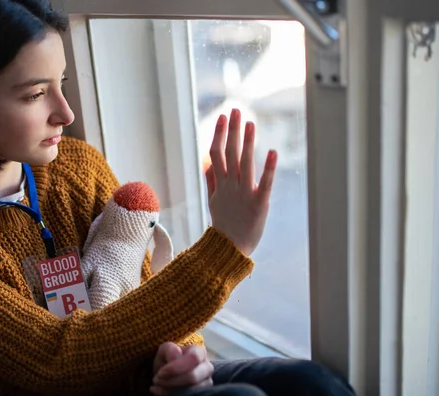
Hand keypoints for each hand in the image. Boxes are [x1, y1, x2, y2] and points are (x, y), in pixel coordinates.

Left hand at [150, 342, 213, 395]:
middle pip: (193, 376)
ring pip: (192, 390)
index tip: (160, 373)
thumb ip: (170, 350)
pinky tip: (160, 392)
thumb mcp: (165, 350)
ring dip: (170, 390)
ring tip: (158, 386)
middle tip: (157, 380)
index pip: (193, 358)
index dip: (175, 367)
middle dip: (172, 380)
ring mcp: (207, 383)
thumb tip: (176, 356)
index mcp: (200, 352)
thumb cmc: (168, 359)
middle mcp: (207, 368)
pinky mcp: (202, 393)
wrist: (169, 373)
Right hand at [206, 108, 276, 255]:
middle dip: (232, 131)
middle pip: (230, 153)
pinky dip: (269, 168)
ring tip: (250, 124)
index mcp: (221, 183)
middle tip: (236, 111)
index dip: (219, 134)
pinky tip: (273, 152)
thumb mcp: (214, 201)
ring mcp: (244, 193)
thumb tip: (208, 164)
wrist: (230, 248)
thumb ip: (212, 181)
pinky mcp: (259, 203)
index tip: (223, 117)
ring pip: (244, 163)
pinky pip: (265, 183)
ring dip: (247, 142)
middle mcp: (231, 185)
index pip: (216, 153)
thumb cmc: (224, 224)